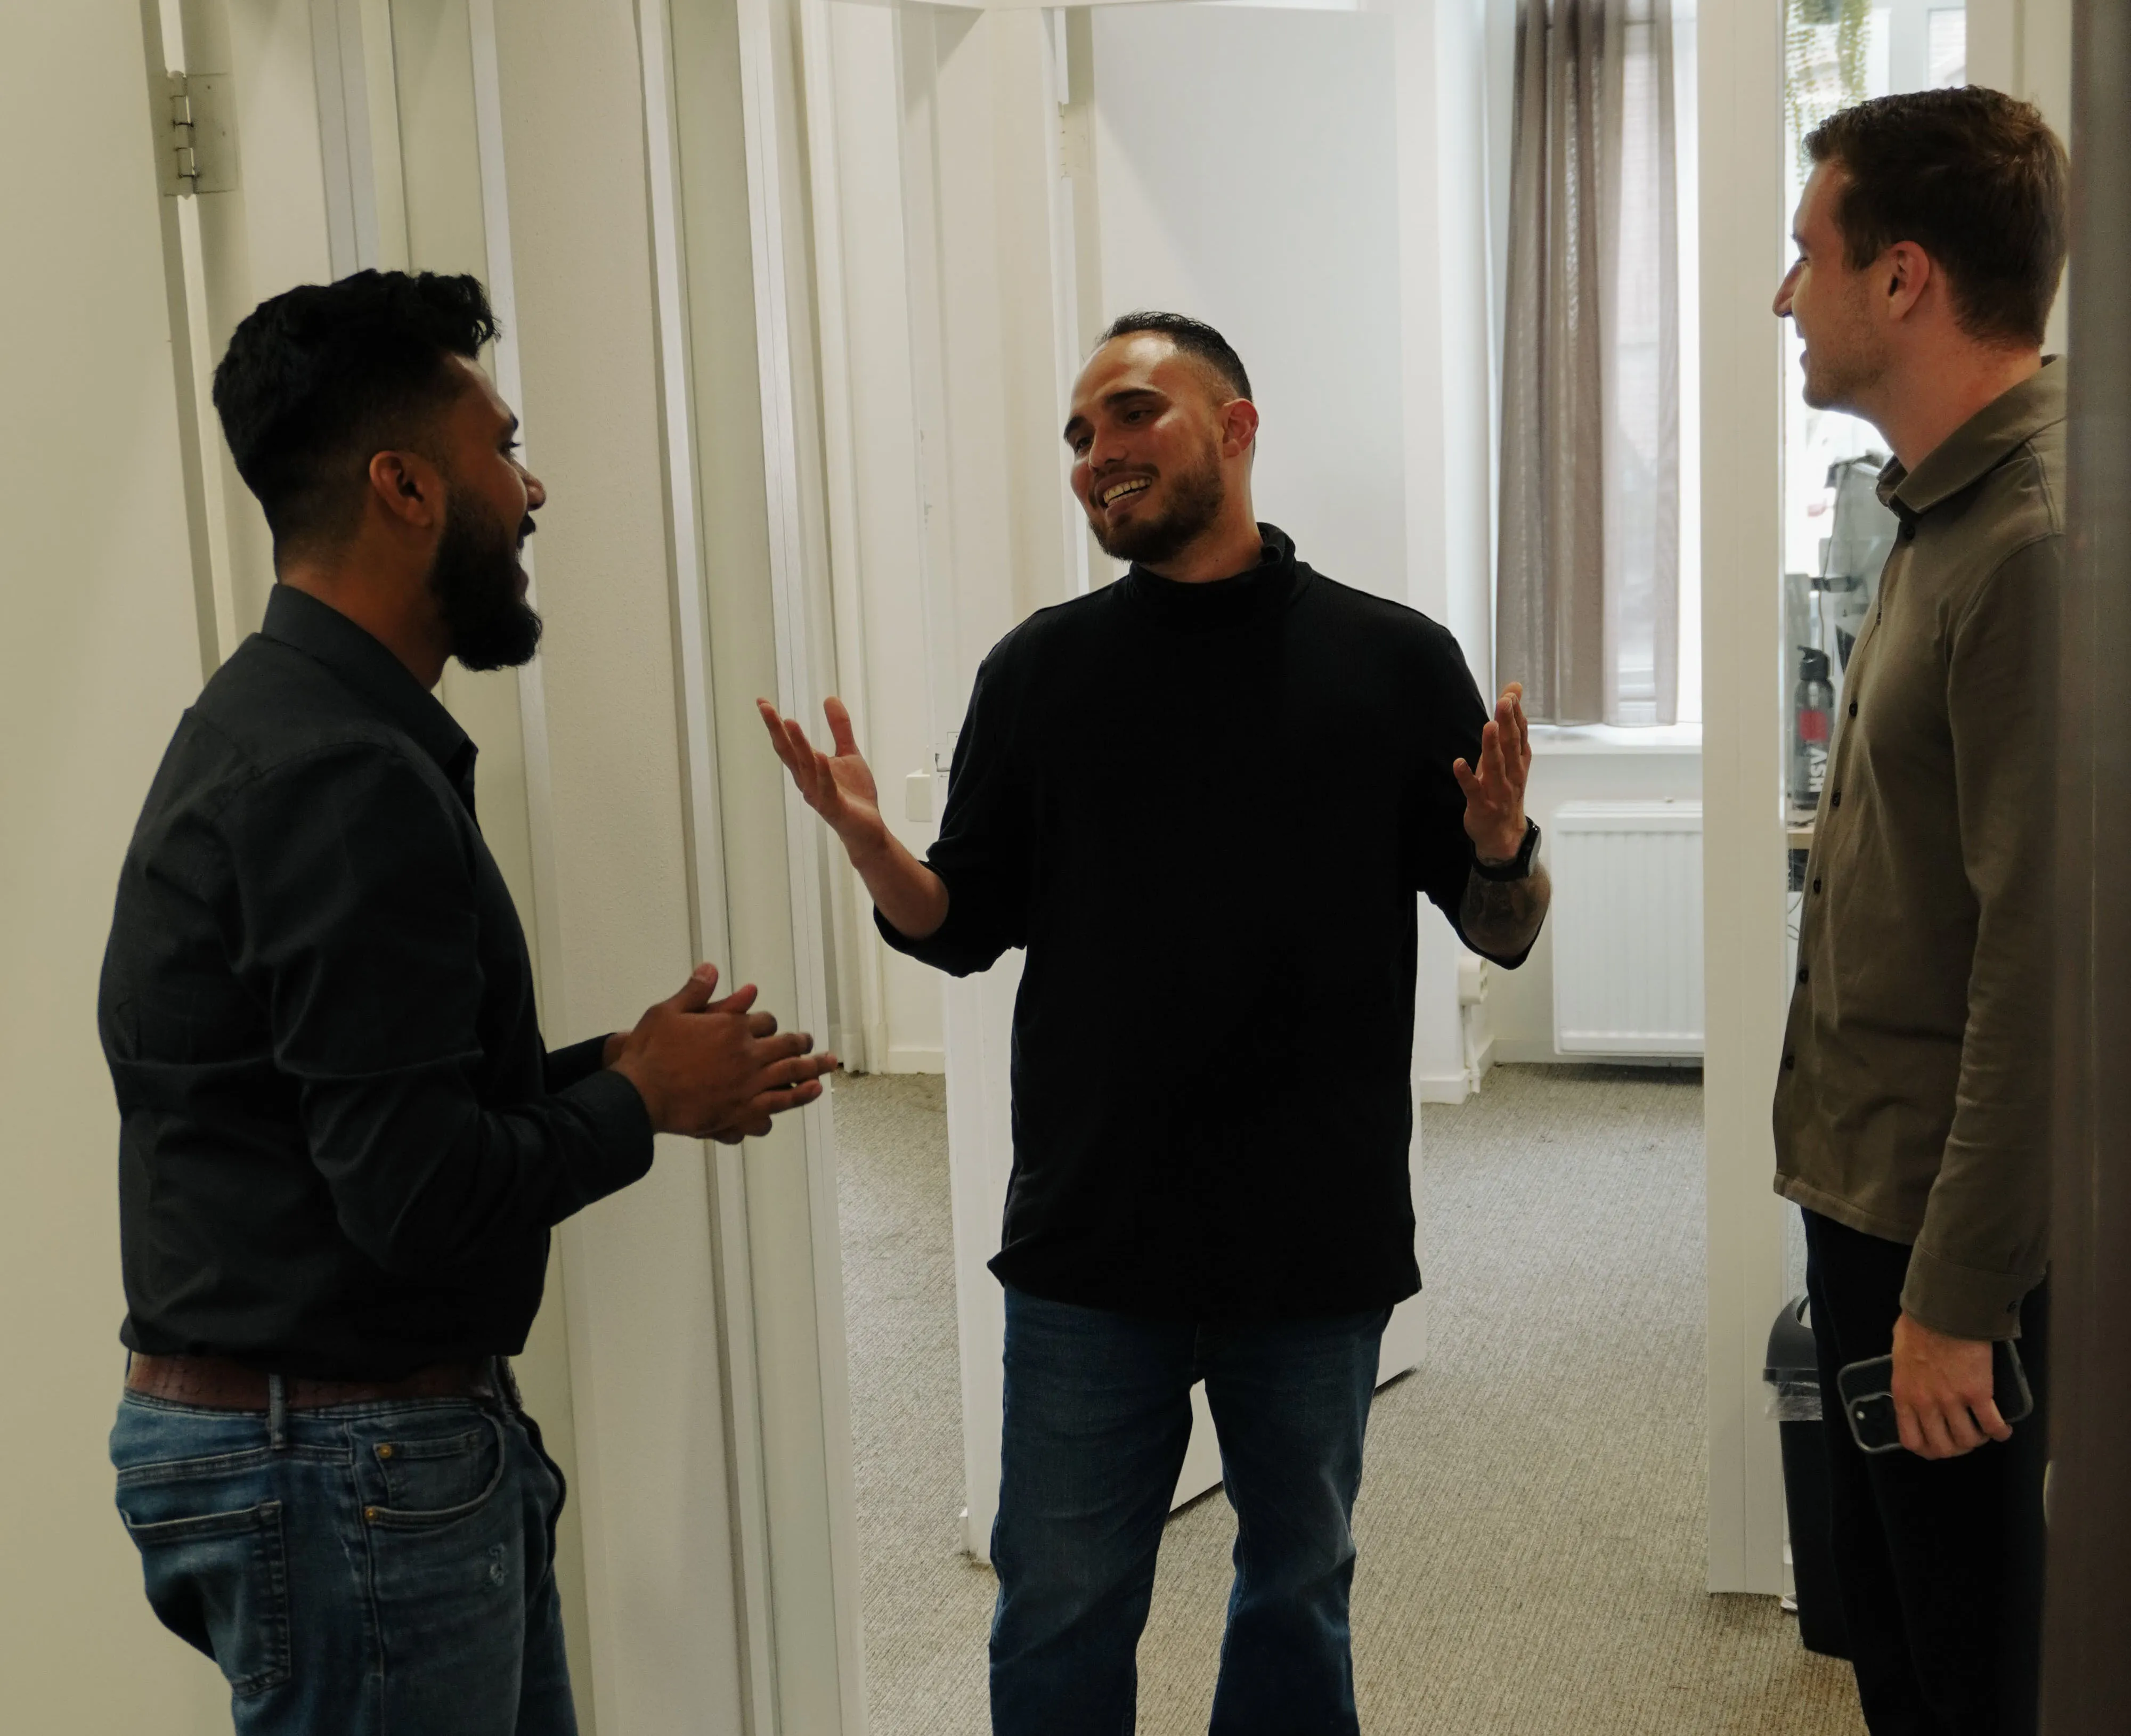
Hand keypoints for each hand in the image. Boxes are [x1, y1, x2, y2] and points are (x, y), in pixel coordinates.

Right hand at [608, 963, 836, 1139]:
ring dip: (814, 1068)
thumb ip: (694, 991)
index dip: (769, 1024)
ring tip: (828, 1065)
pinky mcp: (743, 1111)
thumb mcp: (668, 1012)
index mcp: (732, 1028)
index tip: (770, 1027)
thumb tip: (709, 968)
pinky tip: (810, 1094)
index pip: (764, 1022)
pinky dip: (796, 1098)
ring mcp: (749, 1085)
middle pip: (787, 1046)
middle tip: (813, 1044)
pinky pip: (777, 1104)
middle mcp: (747, 1055)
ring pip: (791, 1074)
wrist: (640, 1096)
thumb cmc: (650, 1053)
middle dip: (802, 1043)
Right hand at [758, 696, 884, 851]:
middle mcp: (807, 781)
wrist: (867, 828)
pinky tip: (819, 755)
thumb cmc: (854, 794)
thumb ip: (839, 728)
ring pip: (805, 768)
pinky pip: (826, 788)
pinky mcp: (834, 807)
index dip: (775, 724)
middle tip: (765, 708)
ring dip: (798, 745)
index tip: (762, 702)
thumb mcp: (848, 754)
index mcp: (807, 768)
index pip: (787, 744)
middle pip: (788, 753)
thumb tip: (829, 698)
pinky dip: (822, 772)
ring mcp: (818, 795)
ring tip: (789, 722)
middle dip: (776, 730)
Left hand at [1453, 682, 1531, 862]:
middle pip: (1511, 746)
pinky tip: (1458, 763)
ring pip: (1496, 767)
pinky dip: (1466, 777)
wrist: (1503, 835)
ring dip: (1492, 746)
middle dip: (1508, 723)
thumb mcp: (1507, 757)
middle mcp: (1512, 775)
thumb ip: (1510, 725)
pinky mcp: (1481, 806)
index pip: (1520, 735)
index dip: (1516, 715)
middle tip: (1504, 702)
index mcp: (1519, 762)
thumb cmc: (1504, 789)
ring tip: (1489, 726)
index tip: (1511, 694)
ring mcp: (1498, 792)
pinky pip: (1473, 790)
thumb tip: (1513, 692)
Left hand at [1891, 1311, 2011, 1458]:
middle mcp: (1927, 1404)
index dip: (1928, 1449)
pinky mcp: (1978, 1394)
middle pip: (1943, 1447)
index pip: (1912, 1440)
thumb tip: (1913, 1377)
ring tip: (1983, 1432)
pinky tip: (2003, 1430)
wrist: (1944, 1311)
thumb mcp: (1900, 1351)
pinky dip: (2000, 1432)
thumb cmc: (1920, 1324)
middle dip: (1956, 1448)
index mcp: (1905, 1395)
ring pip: (1968, 1440)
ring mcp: (1952, 1401)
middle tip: (1964, 1439)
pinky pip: (1992, 1425)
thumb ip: (1906, 1372)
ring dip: (1978, 1440)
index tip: (1939, 1445)